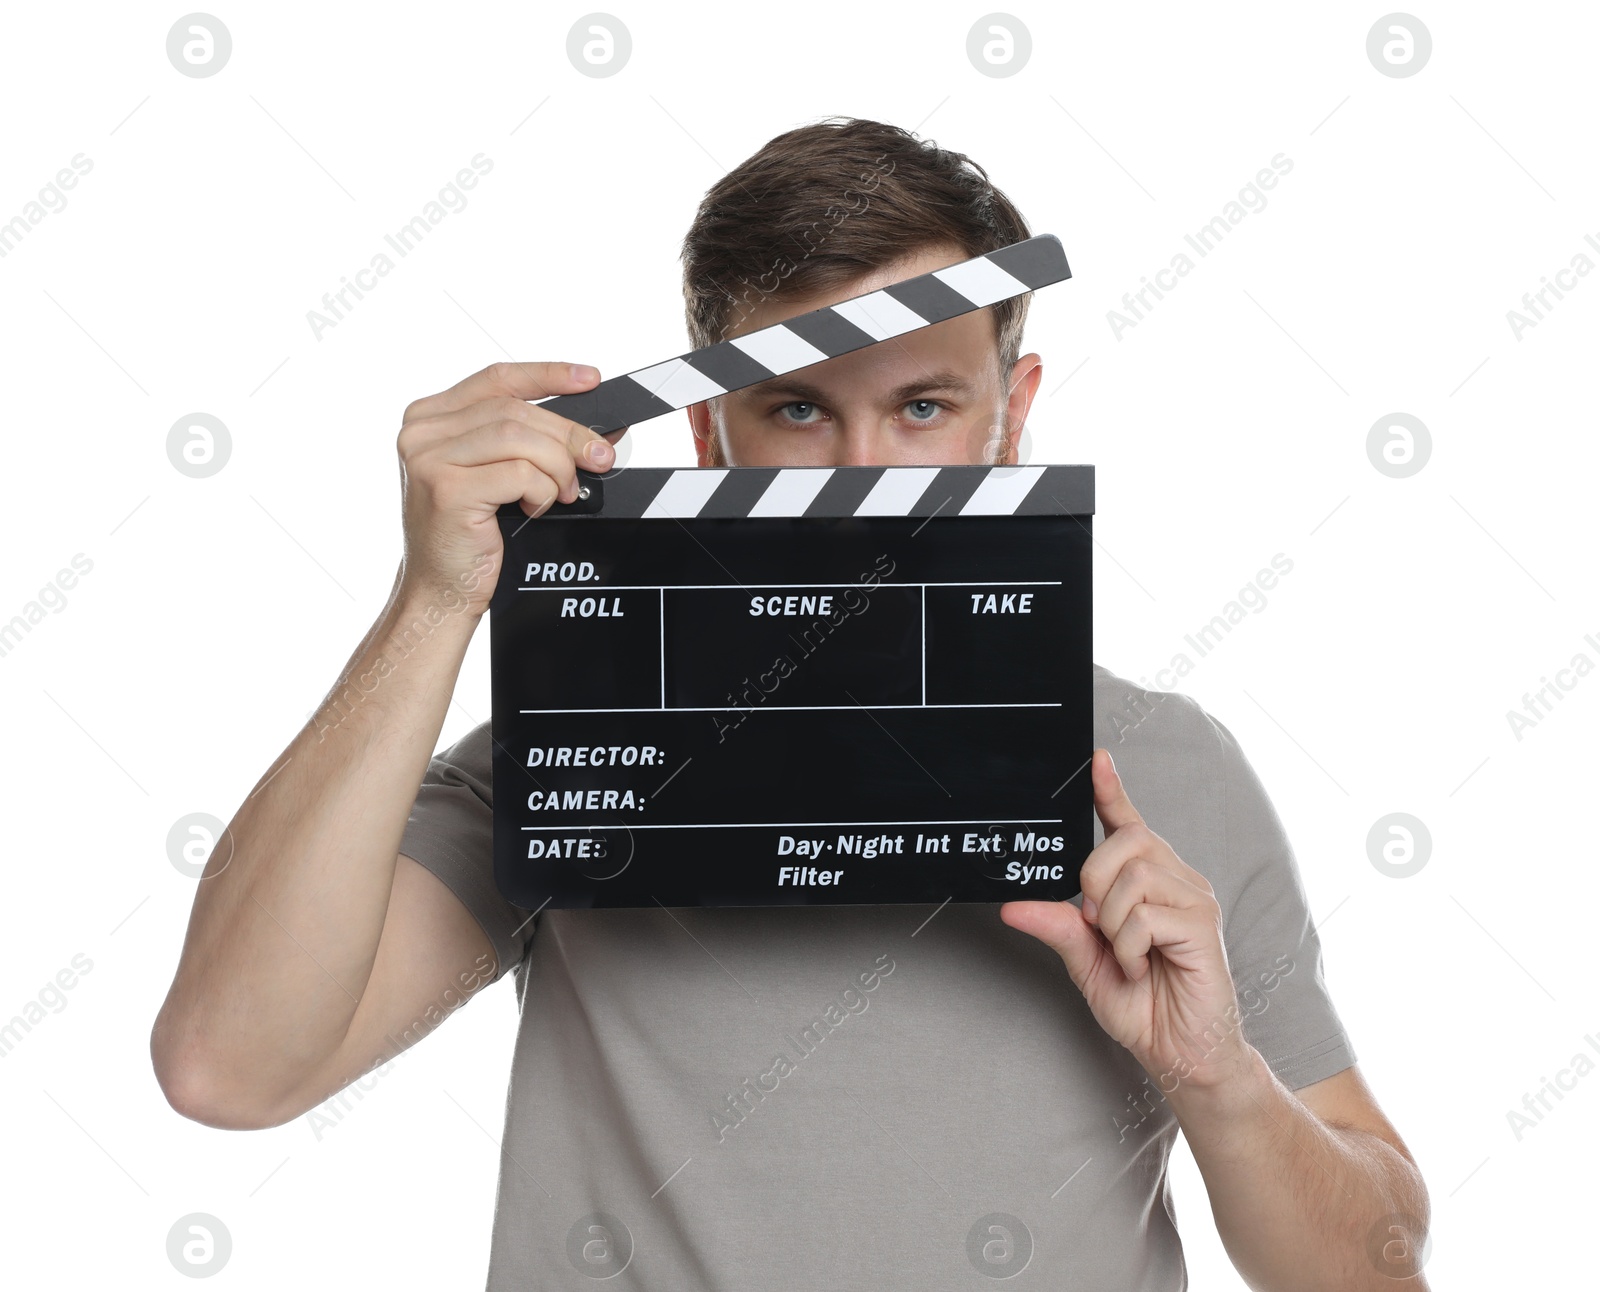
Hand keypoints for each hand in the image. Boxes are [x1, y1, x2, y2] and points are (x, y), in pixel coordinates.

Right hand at [394, 360, 629, 615]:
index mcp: (430, 418)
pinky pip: (519, 472)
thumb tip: (594, 431)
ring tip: (563, 493)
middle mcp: (422, 432)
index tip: (590, 379)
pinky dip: (541, 491)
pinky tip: (535, 509)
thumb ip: (531, 443)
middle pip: (515, 410)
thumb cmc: (468, 537)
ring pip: (519, 437)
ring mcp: (429, 458)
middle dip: (568, 434)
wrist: (440, 591)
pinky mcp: (446, 488)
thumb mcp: (499, 476)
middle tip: (599, 458)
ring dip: (557, 466)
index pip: (498, 379)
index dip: (548, 375)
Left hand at [999, 748, 1250, 1091]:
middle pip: (1125, 843)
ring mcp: (1194, 900)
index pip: (1127, 824)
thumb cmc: (1144, 1006)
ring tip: (1128, 954)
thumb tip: (1014, 906)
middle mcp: (1176, 881)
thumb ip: (1059, 928)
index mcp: (1149, 883)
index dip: (1110, 791)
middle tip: (1100, 926)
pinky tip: (1143, 965)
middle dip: (1094, 883)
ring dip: (1112, 923)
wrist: (1181, 1053)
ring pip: (1132, 877)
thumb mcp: (1086, 963)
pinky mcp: (1202, 925)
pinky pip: (1144, 915)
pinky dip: (1128, 947)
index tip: (1096, 761)